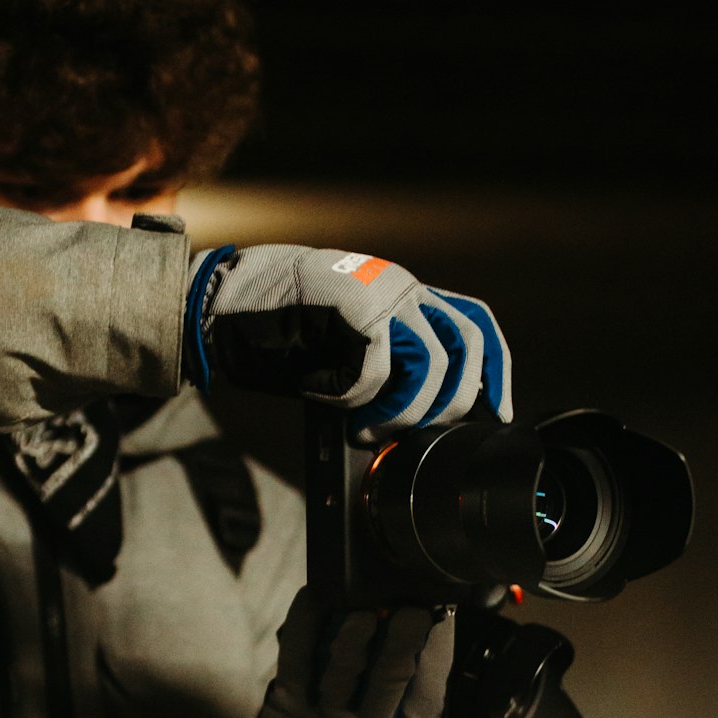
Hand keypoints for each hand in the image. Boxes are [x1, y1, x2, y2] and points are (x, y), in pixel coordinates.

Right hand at [183, 242, 510, 440]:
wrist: (219, 304)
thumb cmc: (273, 332)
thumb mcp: (342, 350)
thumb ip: (383, 368)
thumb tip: (412, 418)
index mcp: (401, 294)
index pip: (472, 324)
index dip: (494, 370)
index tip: (498, 411)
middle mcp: (400, 286)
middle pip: (467, 343)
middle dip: (454, 399)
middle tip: (422, 432)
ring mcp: (380, 289)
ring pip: (431, 360)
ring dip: (405, 409)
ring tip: (370, 427)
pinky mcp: (355, 302)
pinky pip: (380, 366)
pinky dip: (359, 396)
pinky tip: (334, 400)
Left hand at [241, 588, 455, 717]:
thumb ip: (422, 704)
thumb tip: (439, 634)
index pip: (429, 686)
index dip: (437, 646)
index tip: (443, 610)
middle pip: (389, 678)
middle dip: (401, 640)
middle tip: (412, 608)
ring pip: (340, 670)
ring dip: (353, 635)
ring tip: (363, 606)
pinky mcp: (288, 707)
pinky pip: (295, 659)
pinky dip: (302, 625)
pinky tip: (315, 596)